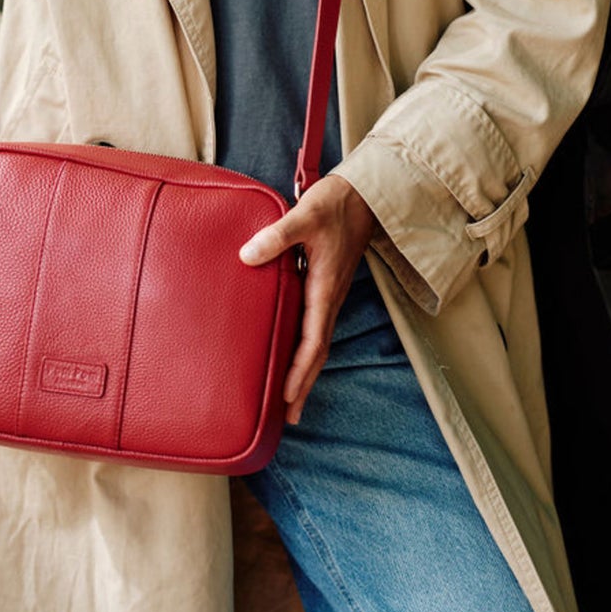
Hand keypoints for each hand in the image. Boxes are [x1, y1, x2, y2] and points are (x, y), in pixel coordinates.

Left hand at [239, 177, 376, 424]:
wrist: (363, 195)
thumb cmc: (335, 204)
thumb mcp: (305, 215)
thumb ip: (276, 235)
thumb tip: (247, 256)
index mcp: (324, 287)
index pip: (313, 340)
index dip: (300, 370)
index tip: (287, 397)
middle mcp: (329, 297)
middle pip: (317, 352)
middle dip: (304, 384)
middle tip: (289, 416)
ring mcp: (329, 293)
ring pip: (317, 341)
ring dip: (305, 371)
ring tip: (289, 398)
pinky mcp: (326, 285)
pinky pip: (315, 327)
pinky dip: (305, 349)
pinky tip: (293, 353)